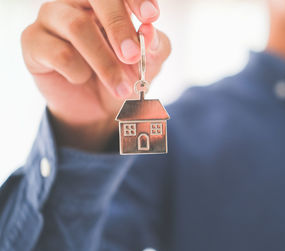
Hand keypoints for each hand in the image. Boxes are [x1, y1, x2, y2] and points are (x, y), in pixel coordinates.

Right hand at [21, 0, 170, 151]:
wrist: (96, 108)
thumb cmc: (122, 76)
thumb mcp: (148, 63)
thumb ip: (154, 46)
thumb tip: (149, 31)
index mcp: (107, 3)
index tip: (151, 16)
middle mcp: (78, 2)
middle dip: (119, 26)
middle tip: (132, 55)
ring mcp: (52, 17)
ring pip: (77, 26)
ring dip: (104, 62)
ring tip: (121, 87)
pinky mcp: (33, 40)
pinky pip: (59, 53)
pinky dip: (78, 72)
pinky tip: (81, 78)